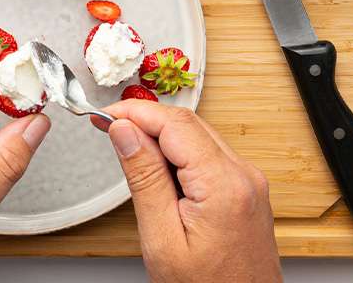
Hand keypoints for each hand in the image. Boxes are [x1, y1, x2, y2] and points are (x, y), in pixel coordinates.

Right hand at [95, 101, 281, 281]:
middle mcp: (244, 176)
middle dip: (145, 119)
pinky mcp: (246, 190)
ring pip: (198, 136)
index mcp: (224, 186)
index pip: (175, 124)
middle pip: (188, 124)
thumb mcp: (162, 239)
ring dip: (161, 135)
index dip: (135, 113)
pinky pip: (209, 155)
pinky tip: (156, 167)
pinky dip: (179, 153)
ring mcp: (249, 182)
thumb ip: (144, 179)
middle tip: (106, 126)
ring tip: (126, 147)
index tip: (104, 115)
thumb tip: (125, 132)